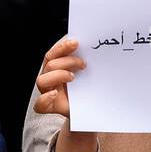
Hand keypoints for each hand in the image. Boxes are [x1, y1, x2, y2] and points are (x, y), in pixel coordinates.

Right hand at [34, 36, 96, 151]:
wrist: (95, 109)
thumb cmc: (95, 86)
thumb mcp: (95, 72)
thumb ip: (95, 60)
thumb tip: (111, 42)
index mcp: (60, 65)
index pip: (54, 53)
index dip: (62, 46)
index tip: (77, 42)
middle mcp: (52, 77)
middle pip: (49, 63)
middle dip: (67, 60)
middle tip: (84, 64)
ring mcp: (50, 91)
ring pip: (42, 80)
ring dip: (58, 75)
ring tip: (74, 78)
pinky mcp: (52, 106)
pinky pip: (39, 105)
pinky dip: (44, 99)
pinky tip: (55, 94)